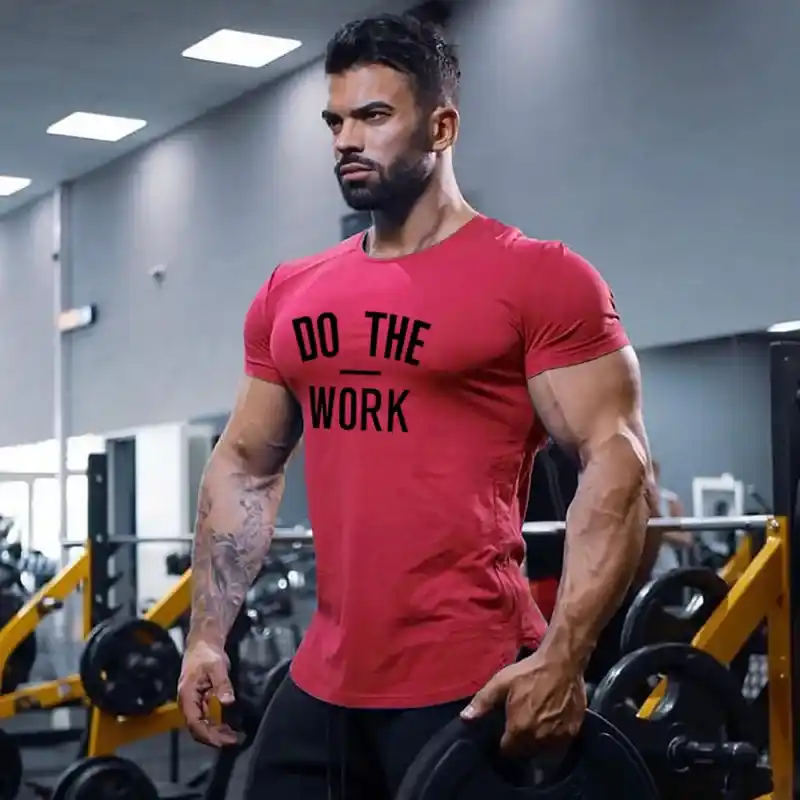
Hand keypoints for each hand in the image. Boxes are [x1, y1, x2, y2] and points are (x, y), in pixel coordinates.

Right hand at [178, 639, 238, 746]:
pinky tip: (230, 727)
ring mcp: (194, 702)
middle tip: (233, 741)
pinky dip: (217, 724)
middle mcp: (188, 703)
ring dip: (217, 733)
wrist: (203, 643)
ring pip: (203, 724)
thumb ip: (222, 684)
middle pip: (198, 728)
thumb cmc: (207, 654)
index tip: (223, 741)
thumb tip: (227, 702)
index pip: (195, 723)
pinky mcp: (201, 700)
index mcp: (187, 696)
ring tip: (234, 737)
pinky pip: (207, 717)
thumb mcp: (217, 666)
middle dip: (214, 738)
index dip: (208, 735)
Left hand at [461, 649, 586, 756]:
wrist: (562, 663)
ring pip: (543, 750)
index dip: (503, 743)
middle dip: (520, 744)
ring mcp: (558, 738)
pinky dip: (553, 738)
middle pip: (525, 752)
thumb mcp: (501, 683)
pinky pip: (559, 744)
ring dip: (537, 743)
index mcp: (519, 730)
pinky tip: (549, 722)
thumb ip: (482, 702)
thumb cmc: (529, 673)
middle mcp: (539, 740)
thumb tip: (465, 718)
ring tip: (534, 725)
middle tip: (518, 726)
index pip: (508, 751)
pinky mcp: (573, 733)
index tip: (503, 733)